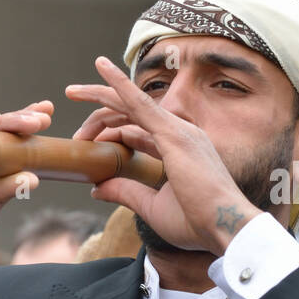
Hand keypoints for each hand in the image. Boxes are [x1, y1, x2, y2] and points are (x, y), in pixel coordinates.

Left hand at [65, 56, 260, 254]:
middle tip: (73, 115)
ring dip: (100, 95)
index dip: (111, 133)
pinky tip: (102, 70)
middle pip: (132, 113)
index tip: (87, 144)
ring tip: (72, 91)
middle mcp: (180, 133)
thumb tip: (95, 188)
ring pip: (131, 103)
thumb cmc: (198, 222)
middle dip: (100, 111)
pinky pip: (140, 103)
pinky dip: (121, 84)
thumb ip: (124, 192)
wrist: (226, 228)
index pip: (138, 130)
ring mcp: (178, 130)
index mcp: (179, 149)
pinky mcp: (173, 133)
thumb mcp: (152, 207)